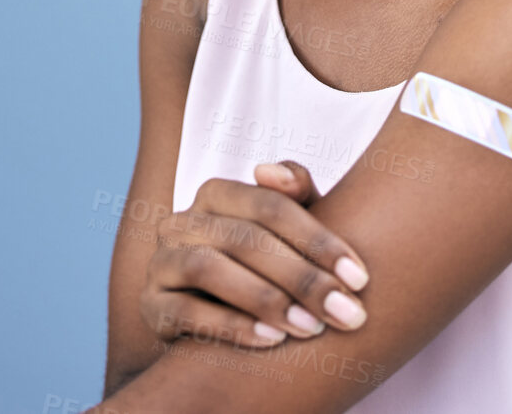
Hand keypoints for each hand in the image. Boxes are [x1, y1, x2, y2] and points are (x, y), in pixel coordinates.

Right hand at [139, 160, 370, 348]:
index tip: (360, 278)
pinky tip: (271, 340)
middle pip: (244, 238)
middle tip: (345, 311)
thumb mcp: (289, 232)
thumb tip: (272, 171)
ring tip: (310, 327)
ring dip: (265, 298)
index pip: (270, 205)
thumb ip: (295, 196)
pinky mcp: (150, 306)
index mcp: (217, 194)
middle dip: (302, 277)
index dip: (318, 240)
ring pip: (208, 268)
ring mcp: (161, 262)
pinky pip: (185, 312)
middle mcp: (183, 221)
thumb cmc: (266, 267)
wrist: (216, 322)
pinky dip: (230, 325)